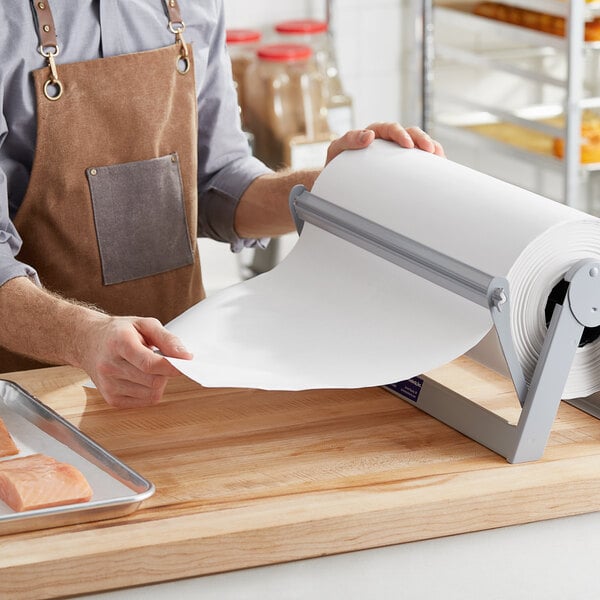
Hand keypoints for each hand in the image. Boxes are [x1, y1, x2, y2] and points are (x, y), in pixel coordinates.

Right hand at [78, 314, 191, 407]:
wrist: (87, 342)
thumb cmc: (118, 332)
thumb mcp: (144, 324)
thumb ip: (167, 339)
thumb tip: (185, 356)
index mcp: (119, 343)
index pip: (150, 364)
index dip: (172, 366)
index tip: (186, 363)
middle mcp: (110, 366)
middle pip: (153, 381)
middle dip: (165, 372)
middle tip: (162, 360)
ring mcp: (108, 385)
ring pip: (151, 394)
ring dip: (158, 382)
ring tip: (148, 368)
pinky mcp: (111, 399)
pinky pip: (144, 402)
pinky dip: (149, 391)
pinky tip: (141, 378)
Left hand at [326, 122, 444, 164]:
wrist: (336, 184)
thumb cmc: (335, 166)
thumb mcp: (336, 150)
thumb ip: (348, 140)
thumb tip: (369, 136)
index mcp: (374, 134)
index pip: (390, 128)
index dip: (401, 134)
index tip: (407, 144)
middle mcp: (387, 141)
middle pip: (410, 133)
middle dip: (421, 140)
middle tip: (429, 150)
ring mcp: (396, 154)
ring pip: (417, 146)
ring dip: (430, 148)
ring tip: (439, 157)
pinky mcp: (402, 166)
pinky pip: (418, 161)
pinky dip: (430, 162)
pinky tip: (439, 167)